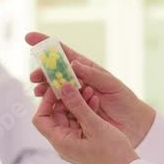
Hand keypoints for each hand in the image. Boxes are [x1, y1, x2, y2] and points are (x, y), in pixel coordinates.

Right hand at [25, 31, 155, 147]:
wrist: (134, 124)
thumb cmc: (125, 101)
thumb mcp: (111, 85)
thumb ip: (92, 75)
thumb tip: (73, 63)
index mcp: (86, 69)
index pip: (64, 53)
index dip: (47, 44)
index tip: (30, 38)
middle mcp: (78, 80)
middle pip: (54, 72)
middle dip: (42, 72)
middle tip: (34, 77)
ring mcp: (75, 95)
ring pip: (54, 88)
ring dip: (44, 88)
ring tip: (38, 91)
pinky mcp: (74, 110)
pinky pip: (60, 105)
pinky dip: (52, 103)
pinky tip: (48, 104)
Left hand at [33, 82, 139, 163]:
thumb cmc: (112, 154)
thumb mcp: (94, 125)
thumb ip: (78, 105)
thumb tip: (63, 86)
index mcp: (61, 142)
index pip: (41, 119)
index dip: (45, 102)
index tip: (56, 88)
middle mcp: (64, 143)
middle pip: (55, 116)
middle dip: (65, 99)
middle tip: (75, 84)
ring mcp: (74, 143)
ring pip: (69, 117)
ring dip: (77, 103)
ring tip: (89, 90)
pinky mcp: (85, 142)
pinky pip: (80, 122)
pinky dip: (85, 111)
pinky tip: (95, 100)